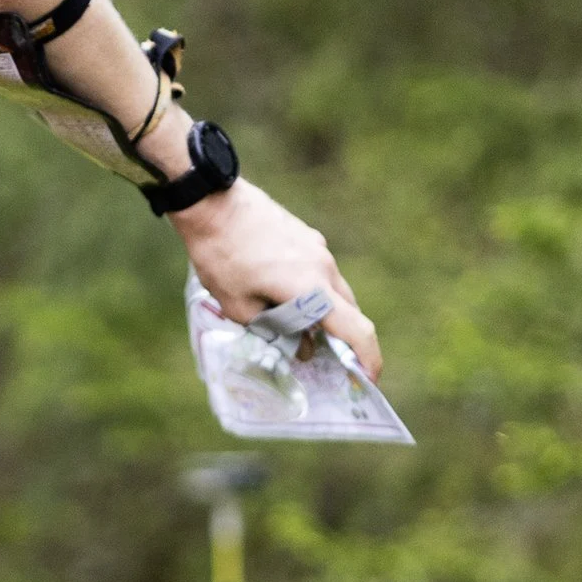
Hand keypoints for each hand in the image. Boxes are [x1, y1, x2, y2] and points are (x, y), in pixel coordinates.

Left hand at [172, 177, 380, 378]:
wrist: (212, 202)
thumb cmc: (221, 257)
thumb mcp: (238, 307)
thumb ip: (272, 330)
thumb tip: (299, 345)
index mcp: (311, 288)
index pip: (356, 330)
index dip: (368, 359)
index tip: (369, 379)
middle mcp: (324, 267)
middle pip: (349, 312)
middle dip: (344, 340)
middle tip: (327, 361)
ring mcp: (318, 249)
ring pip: (335, 291)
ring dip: (326, 314)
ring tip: (299, 331)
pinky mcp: (307, 237)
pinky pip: (321, 273)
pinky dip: (315, 293)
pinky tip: (286, 300)